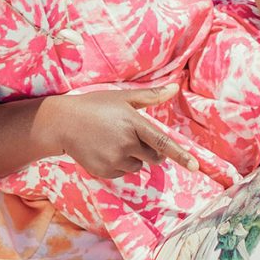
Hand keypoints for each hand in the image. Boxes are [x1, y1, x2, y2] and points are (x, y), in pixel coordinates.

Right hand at [45, 84, 198, 179]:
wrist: (62, 123)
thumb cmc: (95, 106)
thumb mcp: (123, 97)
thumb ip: (151, 96)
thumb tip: (175, 88)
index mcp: (133, 123)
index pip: (162, 142)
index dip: (180, 155)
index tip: (196, 167)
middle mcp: (126, 143)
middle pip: (153, 156)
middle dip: (150, 150)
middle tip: (132, 137)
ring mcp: (115, 159)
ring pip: (138, 165)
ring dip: (133, 157)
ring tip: (112, 141)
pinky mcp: (105, 171)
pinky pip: (123, 172)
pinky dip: (119, 164)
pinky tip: (104, 150)